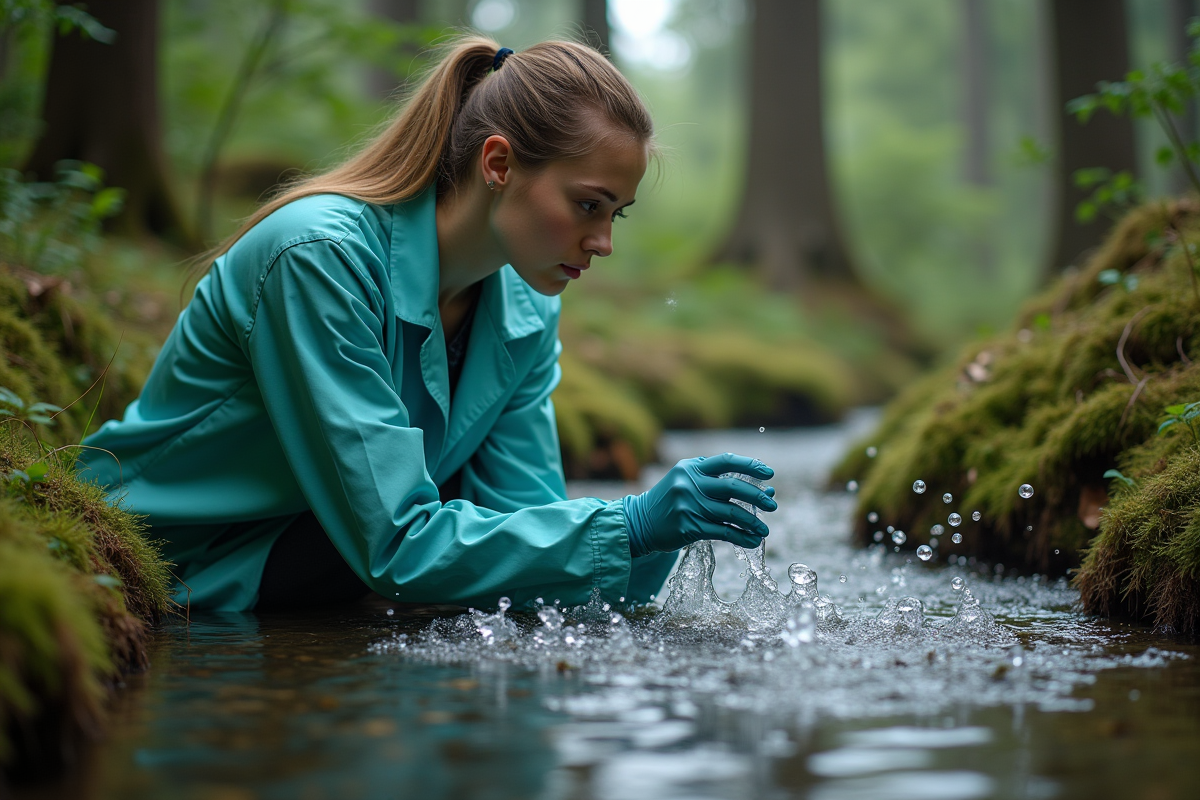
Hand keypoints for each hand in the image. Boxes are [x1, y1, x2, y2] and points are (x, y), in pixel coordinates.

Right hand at [622, 453, 776, 556]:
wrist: (639, 523)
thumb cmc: (671, 501)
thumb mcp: (688, 482)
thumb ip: (719, 482)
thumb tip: (764, 489)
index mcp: (691, 467)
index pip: (726, 461)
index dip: (750, 465)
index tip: (769, 473)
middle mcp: (689, 484)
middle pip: (732, 487)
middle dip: (757, 496)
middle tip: (772, 505)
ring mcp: (688, 505)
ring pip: (731, 512)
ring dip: (752, 522)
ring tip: (765, 529)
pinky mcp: (689, 527)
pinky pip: (723, 532)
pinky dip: (741, 537)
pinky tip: (752, 541)